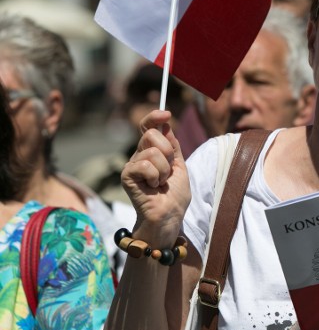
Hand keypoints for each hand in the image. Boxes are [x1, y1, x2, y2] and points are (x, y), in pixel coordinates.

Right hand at [121, 109, 190, 245]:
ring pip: (151, 151)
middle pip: (151, 134)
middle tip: (169, 170)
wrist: (169, 216)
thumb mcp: (179, 165)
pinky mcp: (127, 176)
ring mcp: (132, 165)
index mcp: (152, 151)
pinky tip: (153, 187)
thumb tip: (165, 124)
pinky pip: (144, 164)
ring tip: (161, 183)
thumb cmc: (174, 195)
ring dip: (164, 169)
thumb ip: (173, 146)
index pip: (147, 127)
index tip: (166, 113)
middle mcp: (139, 155)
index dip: (154, 117)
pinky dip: (155, 176)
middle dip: (168, 152)